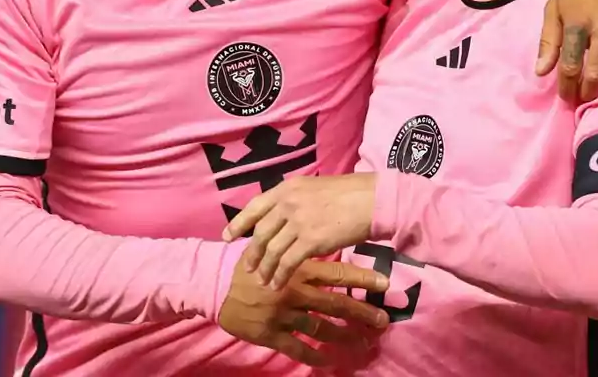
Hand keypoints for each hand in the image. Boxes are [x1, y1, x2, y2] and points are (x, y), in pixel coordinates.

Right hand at [218, 250, 388, 367]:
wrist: (212, 284)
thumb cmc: (245, 262)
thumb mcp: (272, 246)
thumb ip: (297, 247)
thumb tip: (324, 237)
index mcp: (297, 269)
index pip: (337, 274)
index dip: (362, 279)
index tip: (385, 283)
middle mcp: (294, 292)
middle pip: (335, 304)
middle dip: (361, 313)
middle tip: (382, 320)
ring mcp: (283, 315)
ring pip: (320, 329)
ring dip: (344, 337)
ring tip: (364, 343)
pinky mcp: (270, 334)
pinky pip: (297, 349)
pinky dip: (315, 356)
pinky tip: (330, 361)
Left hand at [222, 174, 375, 289]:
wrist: (370, 200)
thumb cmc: (348, 193)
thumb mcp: (314, 188)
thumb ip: (295, 200)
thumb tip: (284, 217)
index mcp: (287, 188)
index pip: (255, 206)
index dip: (238, 223)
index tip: (227, 236)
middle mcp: (288, 203)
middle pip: (261, 232)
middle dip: (251, 252)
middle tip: (246, 267)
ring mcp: (298, 222)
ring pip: (271, 250)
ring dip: (264, 268)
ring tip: (261, 281)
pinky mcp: (310, 241)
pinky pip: (288, 262)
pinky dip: (280, 276)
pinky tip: (277, 285)